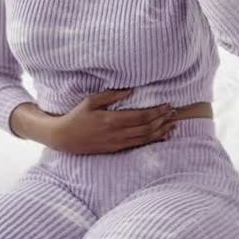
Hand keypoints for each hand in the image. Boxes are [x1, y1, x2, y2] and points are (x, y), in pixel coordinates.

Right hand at [50, 88, 178, 154]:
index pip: (141, 116)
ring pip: (144, 139)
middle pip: (146, 128)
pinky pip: (138, 145)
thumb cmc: (76, 116)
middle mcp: (117, 133)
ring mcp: (117, 143)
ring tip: (173, 125)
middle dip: (162, 120)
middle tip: (174, 113)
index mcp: (111, 120)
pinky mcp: (115, 149)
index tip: (167, 105)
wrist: (64, 138)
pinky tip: (161, 136)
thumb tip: (130, 90)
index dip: (156, 111)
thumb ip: (111, 95)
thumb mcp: (90, 102)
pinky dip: (152, 140)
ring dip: (161, 131)